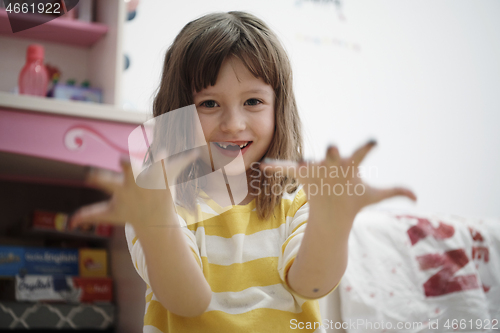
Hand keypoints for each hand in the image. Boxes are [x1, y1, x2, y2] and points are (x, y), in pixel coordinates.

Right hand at [69, 149, 198, 229]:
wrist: (156, 223)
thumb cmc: (130, 214)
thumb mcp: (110, 214)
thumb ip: (90, 215)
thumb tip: (70, 222)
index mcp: (122, 190)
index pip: (106, 181)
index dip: (97, 177)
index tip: (89, 173)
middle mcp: (138, 184)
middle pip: (131, 169)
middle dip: (128, 164)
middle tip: (123, 159)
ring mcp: (154, 181)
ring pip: (157, 165)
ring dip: (160, 160)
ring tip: (161, 151)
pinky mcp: (168, 179)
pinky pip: (177, 165)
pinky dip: (186, 159)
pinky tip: (195, 152)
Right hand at [260, 140, 416, 220]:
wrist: (332, 208)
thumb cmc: (353, 197)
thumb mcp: (374, 196)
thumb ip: (395, 191)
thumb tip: (418, 198)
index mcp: (350, 166)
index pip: (361, 154)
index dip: (368, 147)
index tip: (375, 141)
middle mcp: (332, 163)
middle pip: (333, 154)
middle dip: (332, 151)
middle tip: (333, 147)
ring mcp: (316, 169)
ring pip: (309, 164)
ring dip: (304, 164)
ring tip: (300, 165)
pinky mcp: (302, 175)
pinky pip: (286, 171)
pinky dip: (276, 169)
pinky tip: (264, 167)